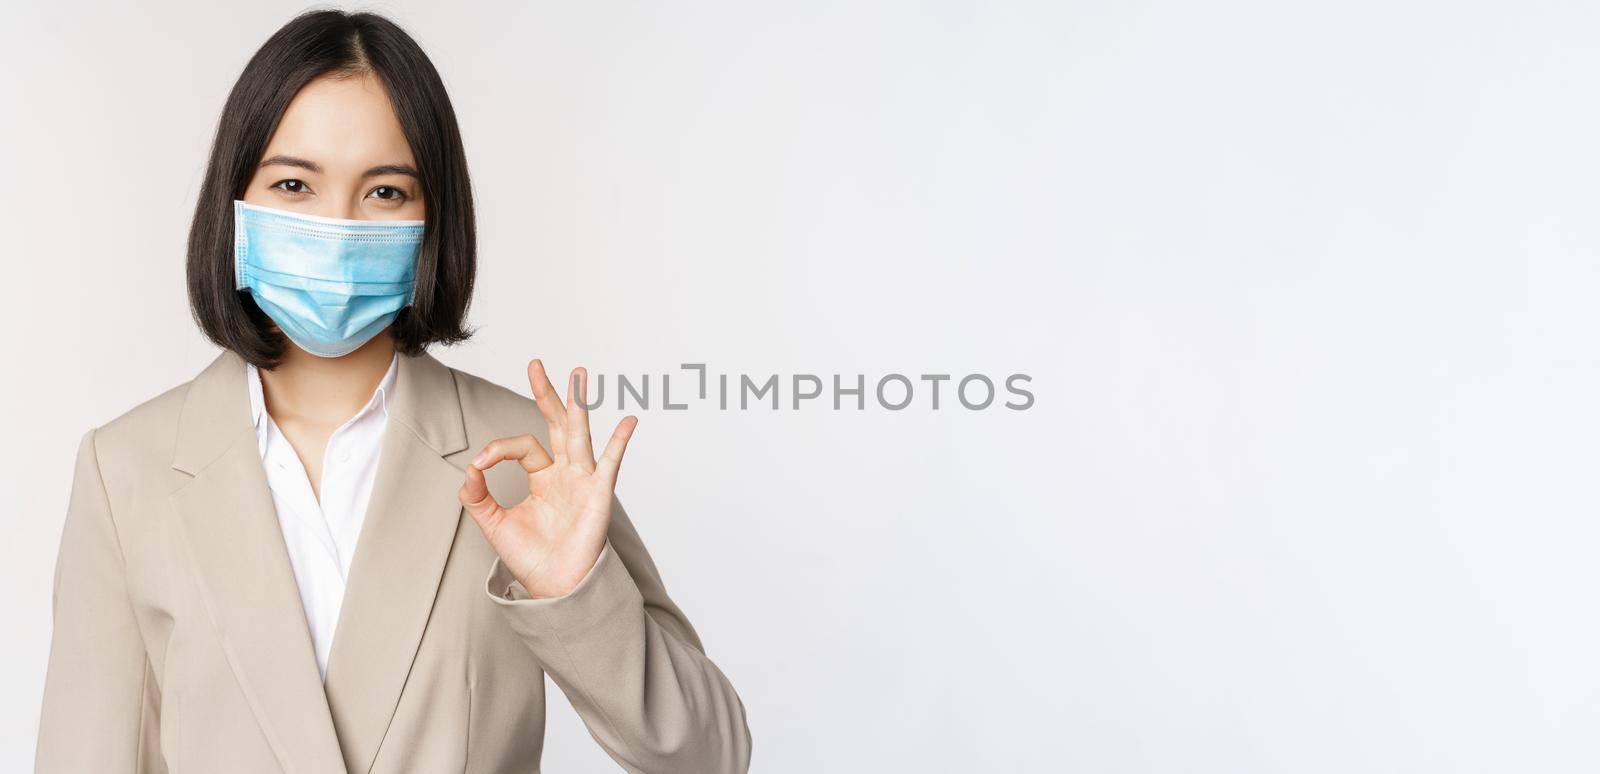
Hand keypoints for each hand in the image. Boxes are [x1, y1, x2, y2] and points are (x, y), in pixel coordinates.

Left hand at [459, 359, 638, 598]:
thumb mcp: (493, 524)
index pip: (523, 446)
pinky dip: (620, 443)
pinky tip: (628, 422)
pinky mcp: (598, 494)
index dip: (498, 449)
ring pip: (579, 433)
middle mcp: (565, 472)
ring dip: (577, 403)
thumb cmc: (532, 558)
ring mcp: (583, 480)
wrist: (554, 587)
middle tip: (535, 365)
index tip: (480, 465)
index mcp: (543, 477)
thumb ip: (476, 497)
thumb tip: (467, 469)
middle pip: (556, 424)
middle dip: (546, 394)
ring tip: (577, 372)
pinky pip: (610, 463)